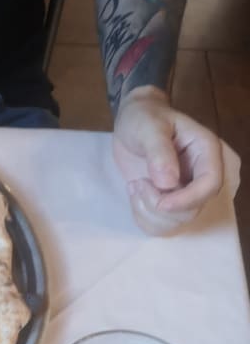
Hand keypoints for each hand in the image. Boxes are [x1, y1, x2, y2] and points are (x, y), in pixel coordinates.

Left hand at [112, 86, 223, 234]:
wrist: (132, 123)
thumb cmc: (144, 118)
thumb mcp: (149, 128)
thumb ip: (159, 151)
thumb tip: (168, 183)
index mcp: (205, 152)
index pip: (210, 185)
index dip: (187, 200)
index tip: (160, 202)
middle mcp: (199, 175)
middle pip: (192, 210)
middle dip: (160, 208)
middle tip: (138, 184)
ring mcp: (184, 191)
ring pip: (175, 222)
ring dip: (148, 213)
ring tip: (135, 186)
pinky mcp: (168, 201)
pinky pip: (160, 225)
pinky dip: (142, 218)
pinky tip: (134, 194)